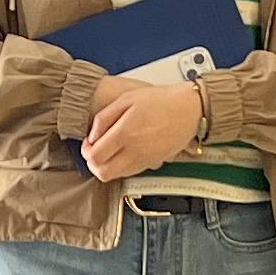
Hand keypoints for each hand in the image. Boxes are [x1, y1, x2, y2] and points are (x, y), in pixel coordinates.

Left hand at [81, 76, 207, 182]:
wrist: (189, 109)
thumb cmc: (161, 100)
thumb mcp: (127, 99)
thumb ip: (104, 117)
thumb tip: (92, 135)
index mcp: (125, 133)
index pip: (95, 156)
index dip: (86, 151)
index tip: (89, 143)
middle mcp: (134, 151)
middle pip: (103, 173)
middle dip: (94, 164)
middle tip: (95, 151)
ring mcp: (145, 159)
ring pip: (116, 176)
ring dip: (107, 166)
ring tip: (110, 150)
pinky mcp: (153, 163)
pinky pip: (131, 172)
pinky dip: (122, 166)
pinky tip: (124, 151)